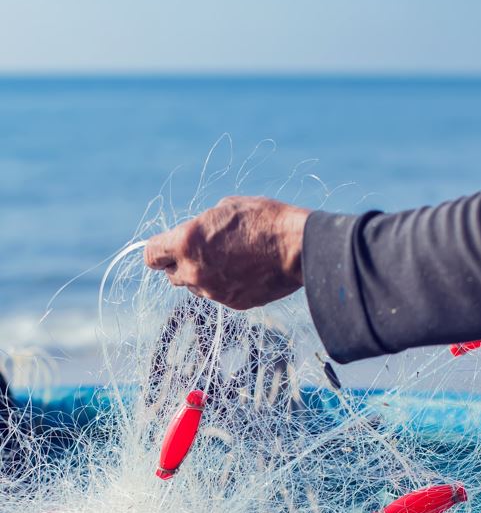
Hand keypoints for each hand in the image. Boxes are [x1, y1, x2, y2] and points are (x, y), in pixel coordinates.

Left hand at [143, 196, 309, 309]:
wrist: (298, 248)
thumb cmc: (264, 220)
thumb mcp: (225, 209)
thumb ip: (200, 228)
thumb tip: (194, 238)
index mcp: (186, 243)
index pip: (151, 255)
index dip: (158, 251)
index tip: (166, 247)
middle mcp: (195, 271)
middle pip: (171, 275)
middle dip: (181, 264)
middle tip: (202, 251)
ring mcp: (214, 291)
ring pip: (196, 287)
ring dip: (203, 276)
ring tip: (229, 259)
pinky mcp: (234, 303)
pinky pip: (220, 295)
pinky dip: (226, 285)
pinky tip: (246, 270)